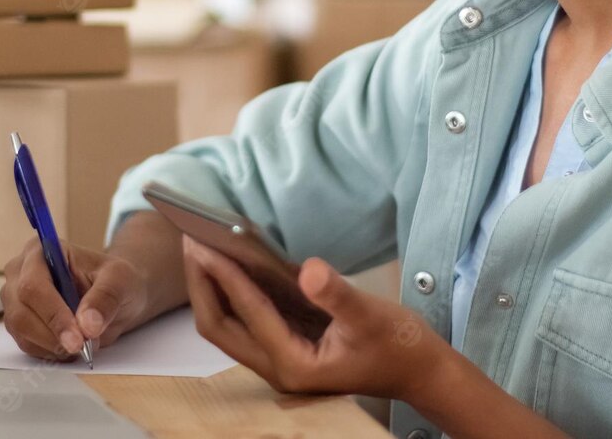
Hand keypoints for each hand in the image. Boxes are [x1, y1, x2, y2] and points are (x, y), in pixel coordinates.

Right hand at [0, 236, 148, 359]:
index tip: (77, 337)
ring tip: (83, 343)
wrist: (115, 296)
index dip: (53, 314)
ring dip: (53, 345)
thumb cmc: (114, 280)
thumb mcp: (120, 280)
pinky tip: (71, 345)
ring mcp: (15, 299)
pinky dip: (50, 352)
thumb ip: (105, 298)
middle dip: (53, 335)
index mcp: (40, 251)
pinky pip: (27, 345)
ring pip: (21, 331)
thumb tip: (87, 325)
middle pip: (21, 311)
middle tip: (82, 347)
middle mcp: (20, 273)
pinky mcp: (18, 323)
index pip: (33, 285)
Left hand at [182, 236, 445, 399]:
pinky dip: (234, 289)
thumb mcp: (372, 316)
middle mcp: (279, 367)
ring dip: (212, 285)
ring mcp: (280, 358)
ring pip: (229, 322)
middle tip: (189, 239)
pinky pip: (248, 316)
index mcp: (293, 364)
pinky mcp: (287, 345)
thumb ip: (337, 294)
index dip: (223, 276)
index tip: (203, 243)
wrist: (421, 372)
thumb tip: (307, 270)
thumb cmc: (400, 347)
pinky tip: (230, 258)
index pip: (246, 313)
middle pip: (220, 325)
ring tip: (199, 242)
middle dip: (200, 283)